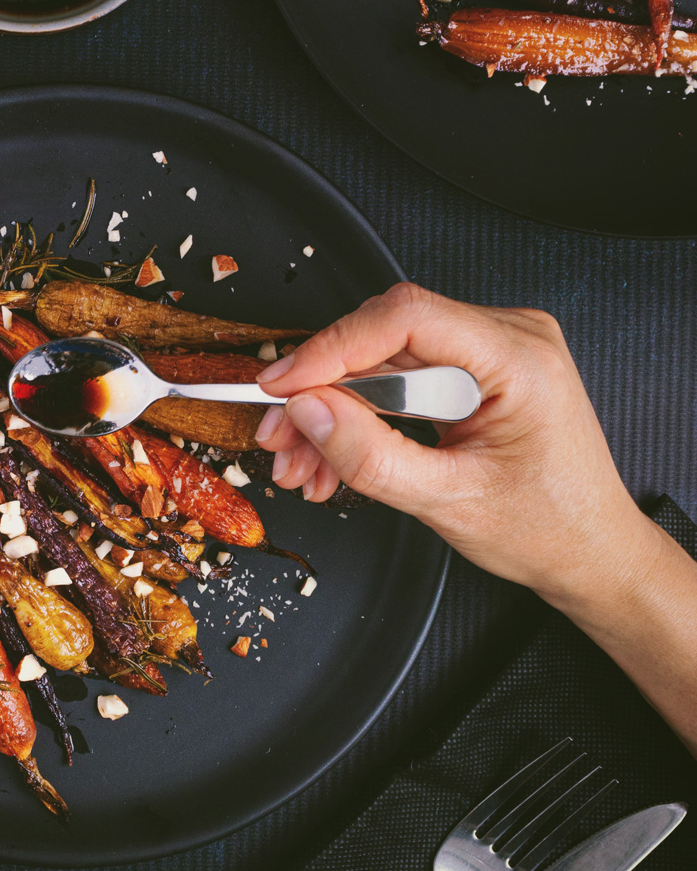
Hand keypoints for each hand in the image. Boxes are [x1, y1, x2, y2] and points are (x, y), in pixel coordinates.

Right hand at [255, 281, 650, 596]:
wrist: (590, 552)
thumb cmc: (548, 529)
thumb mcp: (448, 502)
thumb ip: (371, 456)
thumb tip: (308, 410)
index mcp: (520, 358)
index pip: (406, 318)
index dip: (332, 347)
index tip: (284, 384)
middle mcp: (509, 338)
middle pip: (385, 338)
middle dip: (323, 390)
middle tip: (281, 436)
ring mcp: (491, 349)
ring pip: (382, 361)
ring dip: (334, 411)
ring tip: (303, 464)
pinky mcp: (472, 369)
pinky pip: (399, 377)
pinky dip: (362, 416)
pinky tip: (334, 457)